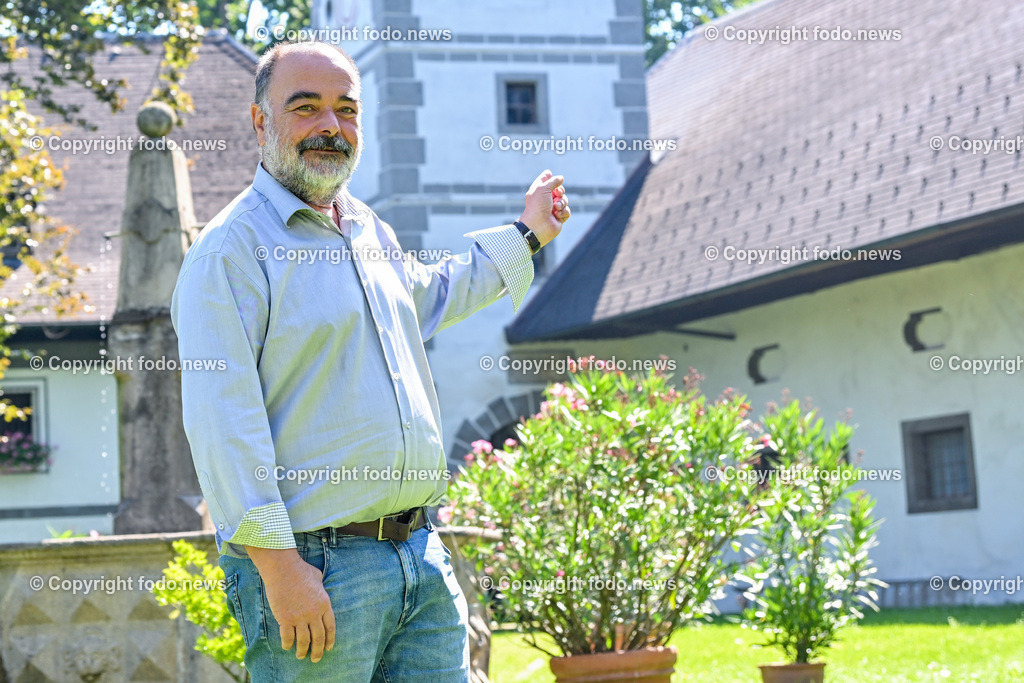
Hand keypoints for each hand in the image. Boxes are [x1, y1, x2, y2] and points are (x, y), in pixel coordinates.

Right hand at [246, 547, 335, 662]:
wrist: (283, 569)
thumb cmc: (300, 570)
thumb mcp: (318, 578)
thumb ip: (321, 589)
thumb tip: (320, 591)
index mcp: (324, 603)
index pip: (330, 627)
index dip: (330, 639)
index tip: (329, 647)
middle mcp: (314, 613)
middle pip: (318, 637)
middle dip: (318, 651)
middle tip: (316, 658)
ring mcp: (299, 617)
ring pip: (304, 641)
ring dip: (303, 651)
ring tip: (301, 656)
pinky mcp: (285, 618)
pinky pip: (288, 637)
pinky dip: (288, 644)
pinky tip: (288, 647)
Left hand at [518, 169, 569, 247]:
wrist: (538, 226)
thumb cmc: (537, 206)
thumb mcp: (543, 188)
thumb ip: (553, 181)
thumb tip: (561, 178)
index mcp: (538, 192)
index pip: (544, 181)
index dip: (547, 177)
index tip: (549, 173)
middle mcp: (545, 200)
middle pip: (559, 190)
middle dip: (560, 191)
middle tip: (558, 194)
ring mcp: (552, 209)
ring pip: (565, 200)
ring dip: (562, 202)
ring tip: (555, 208)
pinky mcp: (559, 217)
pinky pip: (567, 211)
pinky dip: (563, 212)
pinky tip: (557, 215)